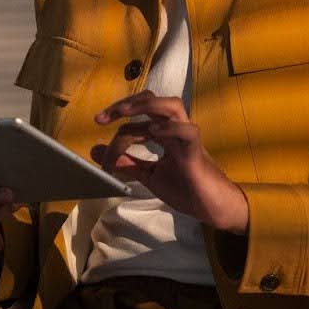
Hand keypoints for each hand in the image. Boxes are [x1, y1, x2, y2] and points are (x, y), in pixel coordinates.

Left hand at [91, 90, 249, 232]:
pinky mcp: (196, 153)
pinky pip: (188, 131)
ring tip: (125, 113)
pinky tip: (153, 133)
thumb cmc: (186, 188)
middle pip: (153, 100)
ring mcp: (186, 139)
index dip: (116, 121)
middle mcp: (175, 130)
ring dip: (146, 106)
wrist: (212, 208)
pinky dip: (170, 129)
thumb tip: (95, 152)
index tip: (98, 138)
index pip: (139, 113)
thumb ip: (125, 162)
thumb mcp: (149, 175)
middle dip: (126, 104)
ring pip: (172, 106)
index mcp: (164, 132)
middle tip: (101, 119)